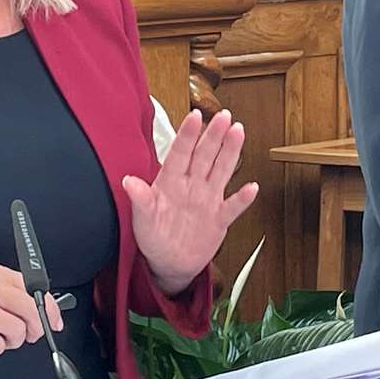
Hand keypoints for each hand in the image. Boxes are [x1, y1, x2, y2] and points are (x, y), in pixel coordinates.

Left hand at [122, 108, 258, 295]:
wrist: (168, 262)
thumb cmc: (153, 236)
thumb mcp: (142, 218)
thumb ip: (140, 199)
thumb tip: (128, 182)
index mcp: (171, 182)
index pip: (181, 153)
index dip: (188, 134)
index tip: (194, 116)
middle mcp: (192, 186)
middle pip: (205, 155)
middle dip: (214, 134)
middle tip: (224, 115)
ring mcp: (207, 200)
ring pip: (221, 171)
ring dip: (230, 152)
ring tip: (238, 132)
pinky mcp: (219, 219)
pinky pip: (233, 207)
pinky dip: (242, 199)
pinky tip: (251, 187)